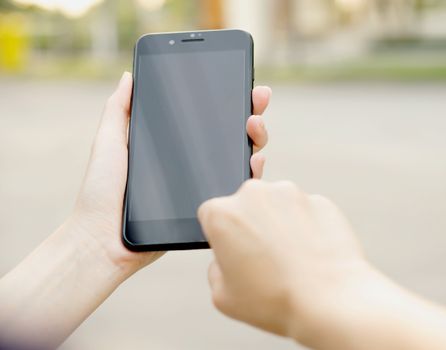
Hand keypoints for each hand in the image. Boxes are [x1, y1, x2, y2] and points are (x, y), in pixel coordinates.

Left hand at [72, 72, 271, 275]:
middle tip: (257, 99)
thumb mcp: (109, 142)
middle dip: (250, 112)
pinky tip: (254, 161)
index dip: (226, 98)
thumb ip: (119, 110)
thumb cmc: (100, 192)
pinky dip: (251, 171)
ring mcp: (201, 183)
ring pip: (239, 157)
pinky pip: (235, 187)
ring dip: (255, 138)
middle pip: (229, 132)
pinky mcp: (208, 206)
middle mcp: (190, 162)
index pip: (205, 116)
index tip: (241, 82)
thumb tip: (129, 75)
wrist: (104, 240)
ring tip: (254, 127)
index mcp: (170, 144)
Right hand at [197, 180, 367, 337]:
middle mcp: (255, 194)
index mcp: (223, 214)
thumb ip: (215, 269)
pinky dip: (306, 227)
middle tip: (263, 258)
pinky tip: (309, 254)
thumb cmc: (278, 299)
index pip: (212, 214)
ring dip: (280, 224)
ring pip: (278, 205)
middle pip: (246, 205)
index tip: (233, 250)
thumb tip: (226, 260)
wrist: (329, 301)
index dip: (222, 235)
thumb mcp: (222, 296)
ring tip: (289, 260)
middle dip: (251, 225)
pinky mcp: (319, 200)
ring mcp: (291, 194)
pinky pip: (306, 211)